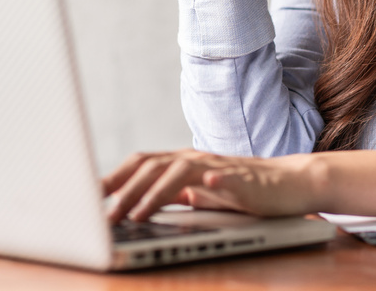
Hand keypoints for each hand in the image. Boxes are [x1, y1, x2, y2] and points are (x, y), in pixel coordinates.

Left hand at [100, 149, 324, 221]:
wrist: (289, 184)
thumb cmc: (241, 191)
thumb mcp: (198, 195)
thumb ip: (169, 196)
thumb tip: (133, 207)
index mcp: (180, 163)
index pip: (139, 165)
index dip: (112, 178)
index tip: (86, 196)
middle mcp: (193, 160)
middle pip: (151, 167)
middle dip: (124, 189)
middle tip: (104, 215)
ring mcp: (218, 166)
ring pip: (178, 172)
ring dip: (153, 193)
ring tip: (135, 214)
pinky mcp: (244, 178)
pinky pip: (225, 176)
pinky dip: (212, 179)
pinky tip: (203, 185)